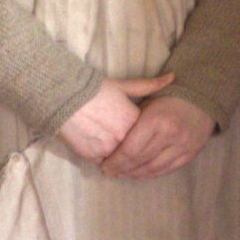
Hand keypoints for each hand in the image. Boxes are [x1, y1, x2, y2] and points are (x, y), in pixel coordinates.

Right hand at [57, 74, 173, 161]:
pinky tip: (107, 161)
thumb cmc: (96, 90)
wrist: (66, 96)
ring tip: (122, 161)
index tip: (145, 140)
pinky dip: (105, 162)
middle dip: (136, 155)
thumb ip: (149, 86)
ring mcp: (108, 148)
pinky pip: (104, 163)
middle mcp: (123, 137)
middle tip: (136, 158)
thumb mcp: (124, 86)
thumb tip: (173, 77)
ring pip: (120, 161)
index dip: (146, 139)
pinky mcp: (92, 155)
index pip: (147, 137)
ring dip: (122, 162)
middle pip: (135, 152)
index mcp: (134, 121)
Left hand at [103, 95, 214, 179]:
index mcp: (155, 120)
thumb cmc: (167, 99)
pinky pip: (167, 170)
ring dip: (136, 174)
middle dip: (122, 169)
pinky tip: (140, 174)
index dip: (116, 161)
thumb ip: (132, 122)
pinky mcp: (190, 153)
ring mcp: (182, 146)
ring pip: (154, 168)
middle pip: (140, 160)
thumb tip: (112, 143)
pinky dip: (152, 174)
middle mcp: (170, 135)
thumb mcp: (147, 102)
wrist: (201, 99)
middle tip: (110, 173)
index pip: (131, 148)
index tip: (105, 166)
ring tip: (122, 175)